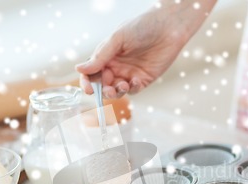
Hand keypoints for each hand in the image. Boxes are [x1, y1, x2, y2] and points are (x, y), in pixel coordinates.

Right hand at [76, 0, 215, 98]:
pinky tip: (136, 80)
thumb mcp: (117, 40)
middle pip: (103, 85)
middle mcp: (115, 66)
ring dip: (117, 92)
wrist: (168, 28)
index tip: (88, 90)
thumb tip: (79, 69)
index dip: (87, 82)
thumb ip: (100, 57)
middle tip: (109, 89)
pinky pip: (133, 90)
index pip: (91, 72)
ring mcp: (129, 74)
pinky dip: (132, 89)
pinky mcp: (143, 79)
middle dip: (104, 90)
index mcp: (106, 55)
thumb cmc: (141, 28)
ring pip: (117, 91)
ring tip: (123, 86)